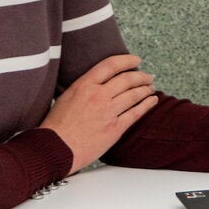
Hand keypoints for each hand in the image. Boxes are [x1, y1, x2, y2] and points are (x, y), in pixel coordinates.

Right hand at [40, 54, 158, 173]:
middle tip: (147, 76)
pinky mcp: (115, 128)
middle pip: (126, 79)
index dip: (126, 60)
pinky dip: (147, 105)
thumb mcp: (65, 97)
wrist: (55, 148)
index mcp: (84, 85)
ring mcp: (108, 112)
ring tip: (151, 87)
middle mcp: (98, 95)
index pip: (110, 65)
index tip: (135, 60)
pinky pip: (136, 113)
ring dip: (145, 89)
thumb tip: (95, 84)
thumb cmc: (56, 126)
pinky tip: (152, 101)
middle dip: (141, 76)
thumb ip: (83, 88)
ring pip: (134, 95)